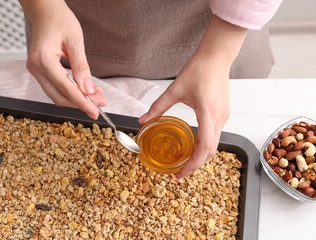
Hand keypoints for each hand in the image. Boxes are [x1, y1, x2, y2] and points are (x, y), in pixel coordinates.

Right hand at [19, 0, 104, 118]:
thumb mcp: (75, 41)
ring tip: (96, 96)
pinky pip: (55, 88)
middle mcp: (35, 68)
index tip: (95, 112)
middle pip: (59, 97)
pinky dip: (70, 92)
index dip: (82, 102)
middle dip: (81, 103)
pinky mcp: (40, 71)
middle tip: (101, 102)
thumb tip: (88, 89)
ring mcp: (35, 70)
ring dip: (76, 99)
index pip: (65, 88)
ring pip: (56, 95)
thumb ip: (81, 67)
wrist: (45, 11)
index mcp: (43, 60)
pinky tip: (85, 90)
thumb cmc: (59, 20)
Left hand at [139, 15, 246, 177]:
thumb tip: (143, 120)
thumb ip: (158, 106)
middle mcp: (219, 118)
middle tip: (179, 172)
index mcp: (208, 114)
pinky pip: (215, 135)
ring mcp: (223, 116)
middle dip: (196, 165)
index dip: (193, 165)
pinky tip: (193, 145)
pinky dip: (205, 145)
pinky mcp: (223, 113)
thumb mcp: (175, 89)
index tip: (180, 173)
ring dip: (201, 156)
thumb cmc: (199, 70)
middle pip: (211, 151)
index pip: (204, 148)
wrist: (217, 57)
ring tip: (185, 161)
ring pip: (215, 145)